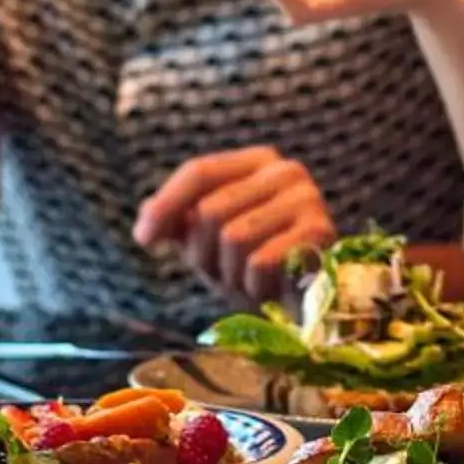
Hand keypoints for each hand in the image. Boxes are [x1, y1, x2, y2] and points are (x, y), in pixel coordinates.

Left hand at [133, 147, 336, 301]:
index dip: (165, 205)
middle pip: (211, 209)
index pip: (199, 171)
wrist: (307, 301)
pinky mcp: (320, 233)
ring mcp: (308, 199)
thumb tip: (145, 217)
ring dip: (229, 273)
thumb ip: (179, 222)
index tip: (143, 239)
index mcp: (256, 162)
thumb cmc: (254, 264)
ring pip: (234, 237)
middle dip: (203, 253)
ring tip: (244, 281)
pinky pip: (260, 262)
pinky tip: (268, 290)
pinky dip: (254, 286)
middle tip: (218, 274)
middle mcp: (285, 171)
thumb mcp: (208, 241)